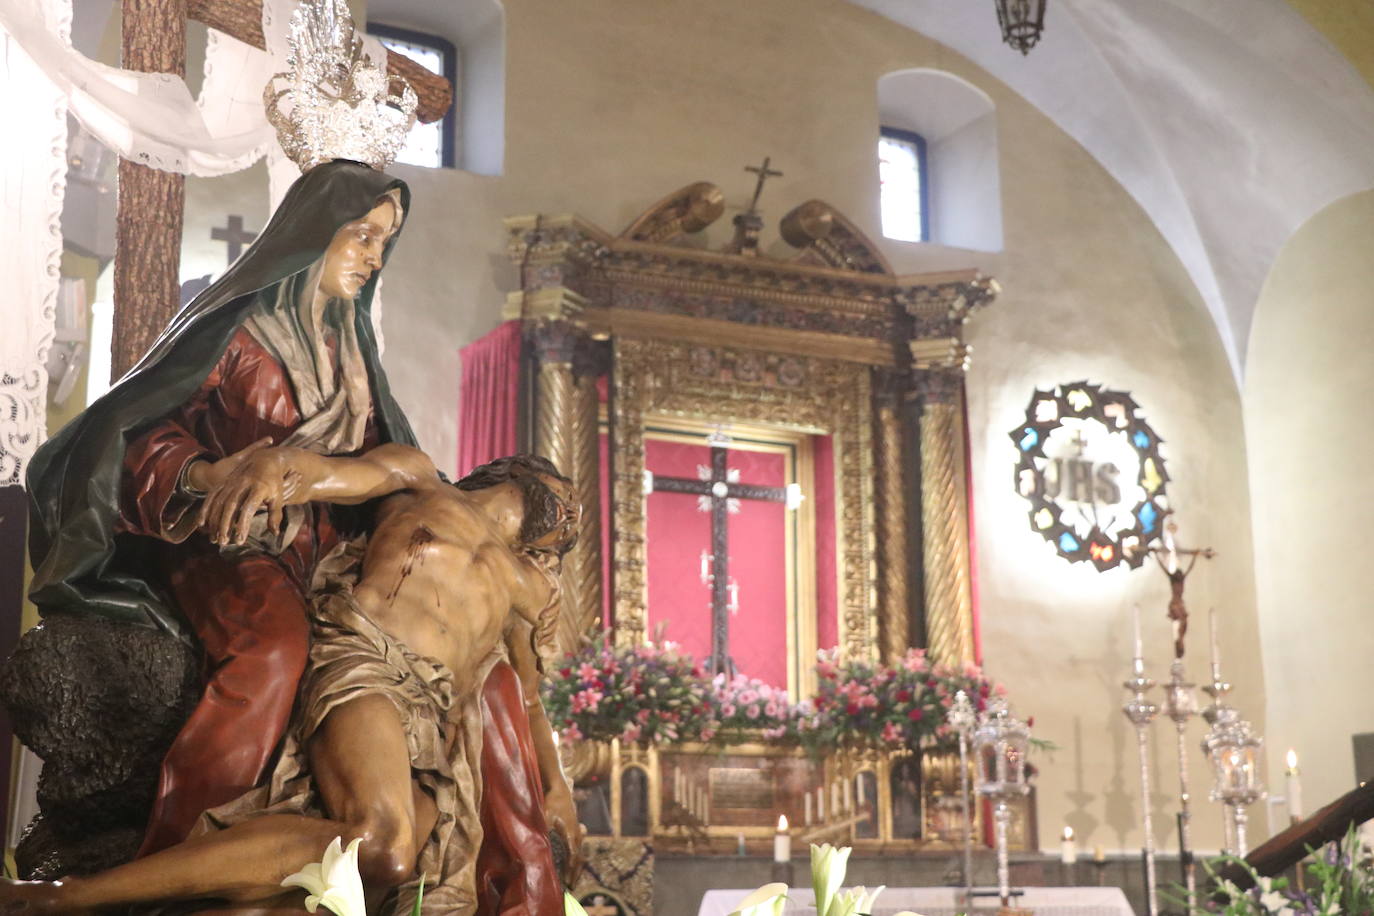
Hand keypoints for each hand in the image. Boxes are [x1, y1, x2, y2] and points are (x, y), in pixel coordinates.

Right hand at [196, 443, 312, 545]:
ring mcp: (231, 482)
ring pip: (219, 503)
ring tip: (214, 539)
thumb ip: (275, 515)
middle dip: (225, 525)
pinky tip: (202, 524)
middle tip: (223, 542)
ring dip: (214, 521)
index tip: (240, 540)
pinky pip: (212, 496)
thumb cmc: (274, 482)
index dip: (243, 524)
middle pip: (230, 506)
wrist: (264, 459)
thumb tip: (274, 533)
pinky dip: (205, 510)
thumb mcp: (278, 497)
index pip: (249, 508)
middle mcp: (243, 484)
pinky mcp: (223, 482)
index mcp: (259, 487)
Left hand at [545, 783, 583, 887]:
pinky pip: (577, 847)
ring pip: (579, 853)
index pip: (573, 857)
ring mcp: (577, 831)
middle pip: (578, 858)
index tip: (568, 882)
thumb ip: (546, 832)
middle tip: (570, 886)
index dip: (570, 871)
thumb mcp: (546, 817)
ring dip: (576, 867)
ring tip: (572, 879)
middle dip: (574, 872)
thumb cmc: (551, 802)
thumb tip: (542, 847)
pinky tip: (572, 864)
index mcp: (571, 834)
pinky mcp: (574, 829)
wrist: (559, 788)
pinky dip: (575, 858)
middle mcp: (577, 834)